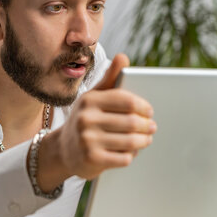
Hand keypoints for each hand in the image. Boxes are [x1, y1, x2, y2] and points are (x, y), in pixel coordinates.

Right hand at [37, 53, 155, 189]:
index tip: (149, 111)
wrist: (63, 149)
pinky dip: (131, 155)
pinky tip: (132, 152)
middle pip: (131, 122)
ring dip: (143, 141)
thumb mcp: (94, 97)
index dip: (143, 107)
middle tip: (152, 127)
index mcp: (90, 100)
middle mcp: (86, 119)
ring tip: (146, 139)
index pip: (127, 101)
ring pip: (130, 141)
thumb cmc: (86, 118)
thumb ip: (111, 78)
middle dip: (146, 126)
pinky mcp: (92, 159)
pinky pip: (123, 158)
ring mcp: (88, 140)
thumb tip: (123, 57)